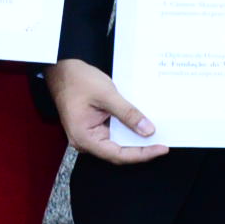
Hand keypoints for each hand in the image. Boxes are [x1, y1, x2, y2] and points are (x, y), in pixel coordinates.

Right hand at [49, 56, 166, 163]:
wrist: (61, 69)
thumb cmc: (77, 80)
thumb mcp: (107, 95)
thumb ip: (128, 114)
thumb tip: (148, 130)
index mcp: (84, 138)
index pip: (118, 155)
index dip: (142, 154)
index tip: (161, 148)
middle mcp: (85, 141)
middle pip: (118, 153)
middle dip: (141, 149)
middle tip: (164, 143)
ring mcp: (88, 135)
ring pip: (116, 144)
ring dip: (135, 140)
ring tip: (157, 136)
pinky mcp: (92, 127)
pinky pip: (113, 134)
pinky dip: (127, 131)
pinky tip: (142, 126)